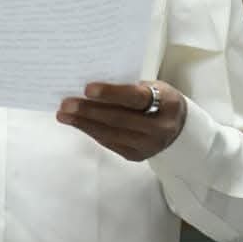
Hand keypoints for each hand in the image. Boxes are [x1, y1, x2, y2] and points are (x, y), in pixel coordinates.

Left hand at [56, 81, 186, 160]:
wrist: (179, 127)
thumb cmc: (160, 99)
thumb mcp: (153, 86)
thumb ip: (129, 86)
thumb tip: (91, 86)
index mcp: (167, 103)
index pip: (135, 98)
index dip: (110, 93)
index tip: (87, 88)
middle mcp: (159, 128)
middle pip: (118, 119)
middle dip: (89, 111)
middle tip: (66, 103)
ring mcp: (148, 145)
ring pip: (110, 134)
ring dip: (83, 123)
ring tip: (63, 114)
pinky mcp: (136, 156)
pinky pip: (109, 143)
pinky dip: (90, 131)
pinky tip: (76, 123)